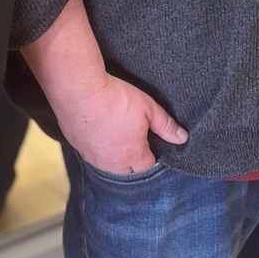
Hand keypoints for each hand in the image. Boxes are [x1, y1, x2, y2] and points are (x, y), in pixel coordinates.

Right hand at [56, 72, 186, 173]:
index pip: (147, 165)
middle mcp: (112, 163)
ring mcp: (92, 157)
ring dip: (113, 152)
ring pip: (108, 163)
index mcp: (132, 156)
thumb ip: (166, 126)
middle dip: (132, 155)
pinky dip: (96, 145)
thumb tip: (182, 138)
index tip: (148, 137)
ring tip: (115, 129)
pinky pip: (91, 153)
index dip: (150, 152)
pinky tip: (98, 128)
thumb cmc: (116, 98)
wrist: (79, 89)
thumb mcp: (148, 108)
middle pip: (127, 168)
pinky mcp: (76, 147)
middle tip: (131, 132)